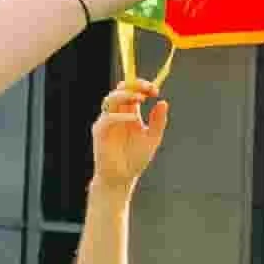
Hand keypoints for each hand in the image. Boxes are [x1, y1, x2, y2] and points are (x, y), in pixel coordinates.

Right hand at [89, 77, 166, 192]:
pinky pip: (107, 119)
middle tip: (149, 90)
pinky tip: (133, 118)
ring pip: (110, 99)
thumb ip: (158, 121)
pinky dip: (119, 116)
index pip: (133, 91)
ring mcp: (107, 121)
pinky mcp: (100, 132)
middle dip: (135, 86)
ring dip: (125, 95)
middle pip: (121, 90)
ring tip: (140, 98)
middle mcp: (117, 114)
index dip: (143, 87)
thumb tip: (163, 102)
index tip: (155, 90)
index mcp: (130, 113)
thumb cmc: (135, 159)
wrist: (122, 177)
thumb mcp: (152, 138)